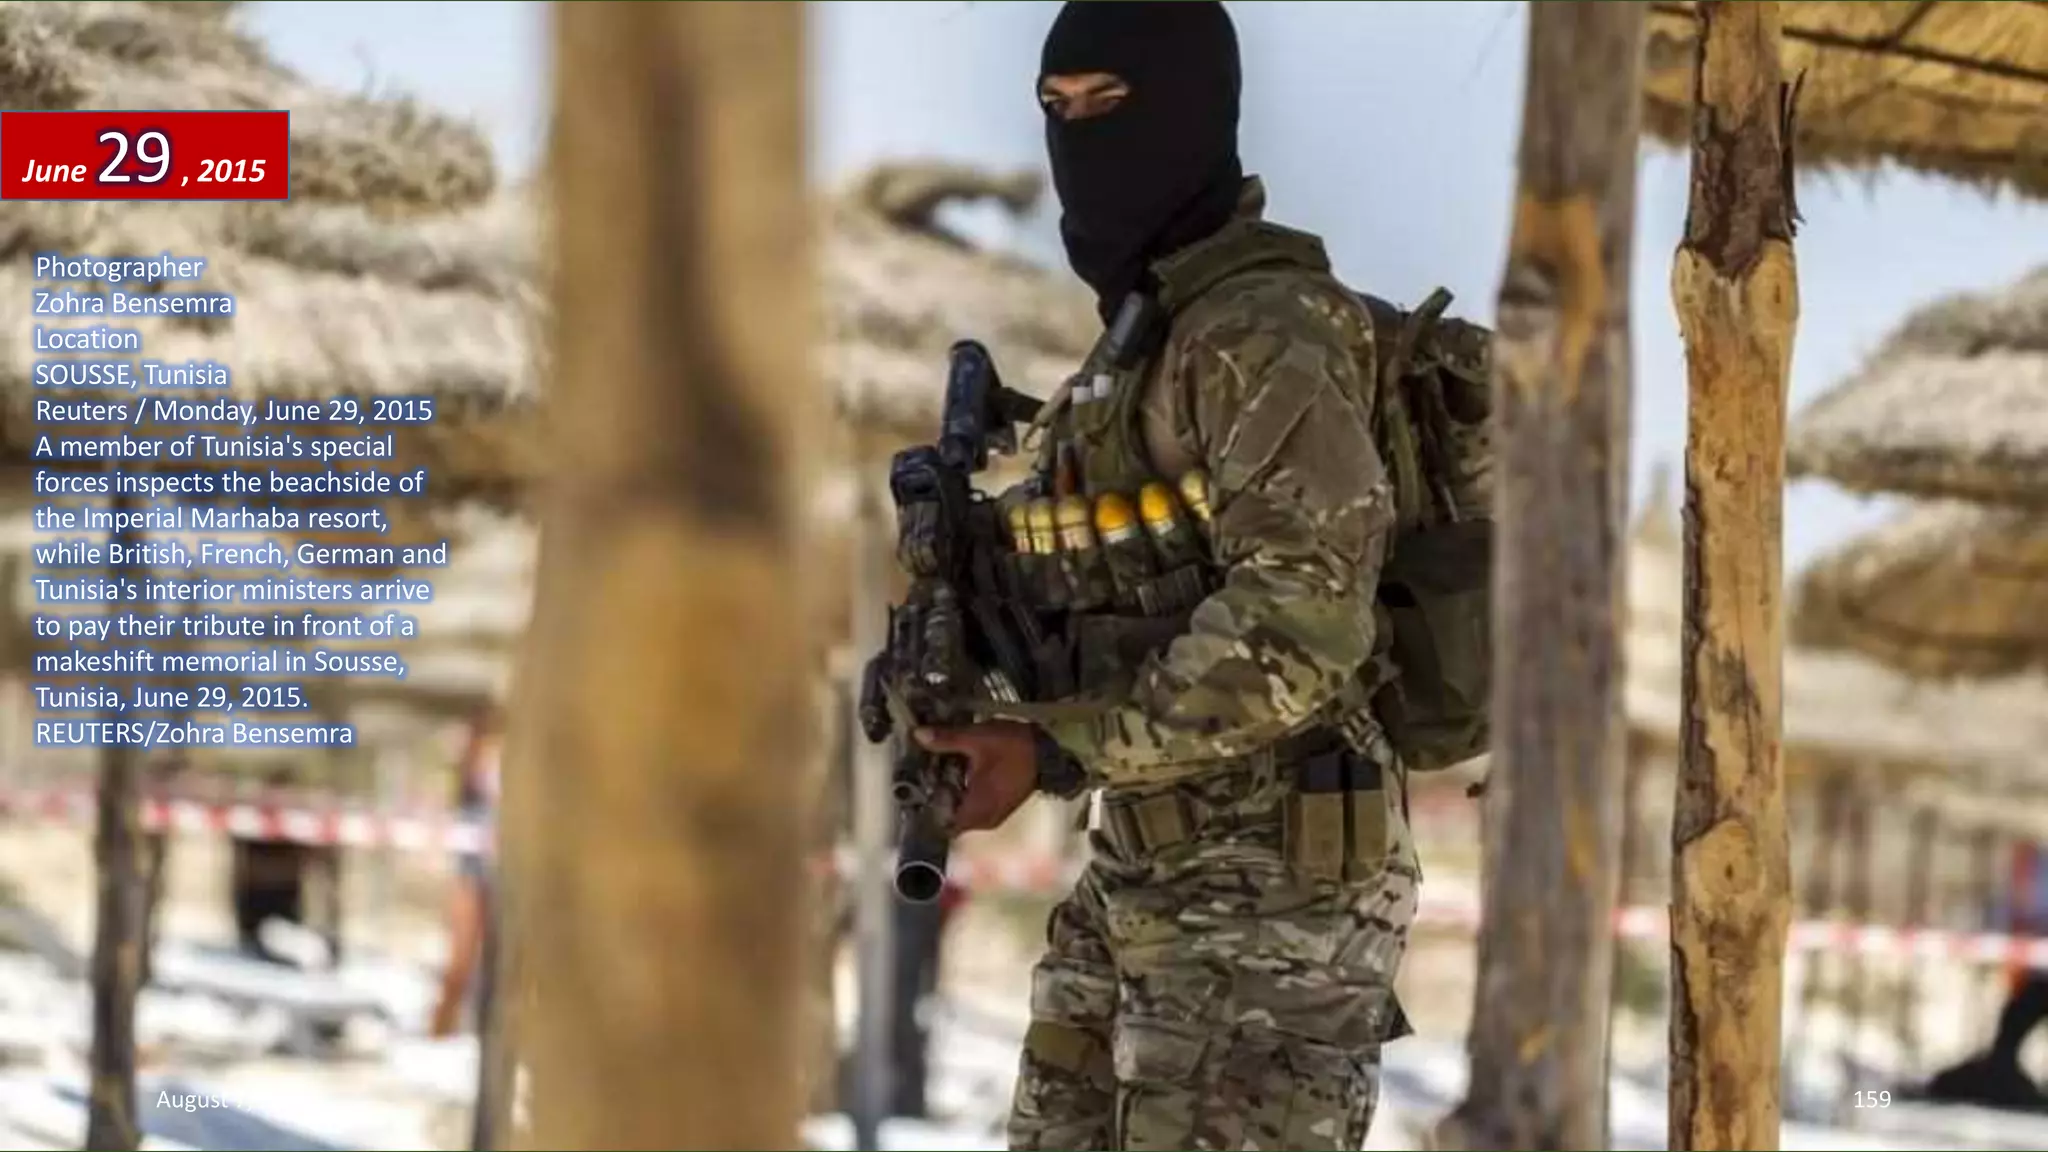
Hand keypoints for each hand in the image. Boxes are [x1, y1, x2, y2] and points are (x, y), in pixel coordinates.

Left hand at [914, 721, 1039, 832]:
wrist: (1049, 753)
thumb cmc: (1015, 748)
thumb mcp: (978, 739)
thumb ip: (947, 739)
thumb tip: (918, 734)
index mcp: (977, 809)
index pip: (941, 824)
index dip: (925, 808)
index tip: (915, 789)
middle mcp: (984, 819)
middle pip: (948, 818)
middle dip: (935, 798)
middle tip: (924, 774)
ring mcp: (992, 816)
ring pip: (960, 813)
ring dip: (949, 795)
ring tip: (938, 771)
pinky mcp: (998, 809)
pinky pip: (972, 808)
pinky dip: (962, 794)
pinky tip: (958, 773)